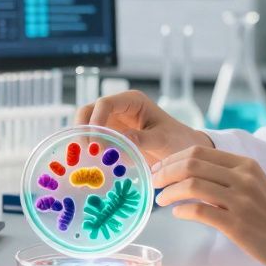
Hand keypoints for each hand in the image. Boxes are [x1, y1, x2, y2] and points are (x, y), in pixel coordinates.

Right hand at [76, 90, 211, 163]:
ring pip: (87, 125)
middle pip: (89, 111)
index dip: (95, 121)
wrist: (183, 150)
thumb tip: (122, 139)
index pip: (105, 104)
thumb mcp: (163, 139)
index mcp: (132, 101)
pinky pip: (94, 140)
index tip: (95, 144)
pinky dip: (89, 150)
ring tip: (86, 160)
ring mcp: (113, 122)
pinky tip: (90, 163)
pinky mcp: (111, 137)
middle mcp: (119, 108)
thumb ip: (143, 138)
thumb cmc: (177, 139)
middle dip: (83, 129)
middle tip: (86, 153)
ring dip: (83, 140)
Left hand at [152, 145, 265, 265]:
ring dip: (170, 191)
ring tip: (161, 200)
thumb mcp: (254, 186)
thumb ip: (227, 178)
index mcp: (246, 164)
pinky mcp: (238, 224)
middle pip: (191, 163)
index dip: (172, 158)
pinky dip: (182, 210)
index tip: (158, 168)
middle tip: (153, 182)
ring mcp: (241, 200)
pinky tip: (177, 214)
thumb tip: (191, 176)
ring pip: (192, 185)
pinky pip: (200, 211)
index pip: (198, 151)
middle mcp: (243, 177)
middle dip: (165, 171)